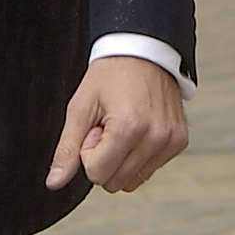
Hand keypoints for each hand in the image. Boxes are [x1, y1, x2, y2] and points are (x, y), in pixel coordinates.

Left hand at [46, 54, 188, 193]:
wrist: (143, 52)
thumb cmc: (110, 75)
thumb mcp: (80, 108)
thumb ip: (67, 149)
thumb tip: (54, 182)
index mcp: (129, 128)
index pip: (97, 174)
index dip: (88, 152)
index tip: (95, 127)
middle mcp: (155, 137)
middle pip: (115, 182)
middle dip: (104, 158)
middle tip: (107, 126)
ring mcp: (171, 141)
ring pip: (133, 180)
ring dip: (121, 159)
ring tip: (122, 127)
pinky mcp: (179, 141)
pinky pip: (149, 169)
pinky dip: (138, 155)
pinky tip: (137, 128)